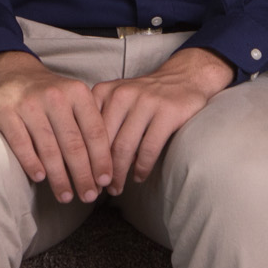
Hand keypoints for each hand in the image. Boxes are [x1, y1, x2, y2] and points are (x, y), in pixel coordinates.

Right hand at [0, 52, 110, 203]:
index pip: (95, 132)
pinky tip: (40, 178)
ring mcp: (28, 103)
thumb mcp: (74, 101)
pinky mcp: (4, 111)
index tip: (105, 181)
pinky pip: (21, 143)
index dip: (101, 160)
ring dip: (59, 177)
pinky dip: (32, 163)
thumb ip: (88, 127)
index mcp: (77, 93)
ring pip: (49, 148)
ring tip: (66, 196)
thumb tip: (102, 171)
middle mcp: (55, 96)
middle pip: (73, 144)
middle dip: (83, 175)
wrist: (13, 74)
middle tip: (89, 196)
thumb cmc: (51, 97)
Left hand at [92, 47, 233, 186]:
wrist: (184, 78)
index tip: (83, 176)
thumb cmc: (145, 97)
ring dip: (119, 174)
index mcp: (104, 91)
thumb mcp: (117, 99)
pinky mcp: (167, 112)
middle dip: (99, 170)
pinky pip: (149, 148)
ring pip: (124, 147)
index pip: (86, 130)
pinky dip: (141, 167)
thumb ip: (102, 121)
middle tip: (98, 189)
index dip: (83, 157)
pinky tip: (138, 176)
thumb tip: (87, 162)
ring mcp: (145, 101)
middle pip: (104, 141)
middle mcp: (122, 94)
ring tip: (116, 188)